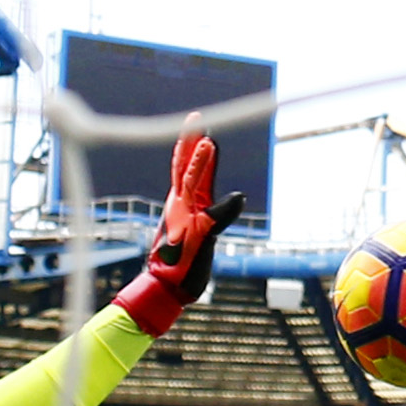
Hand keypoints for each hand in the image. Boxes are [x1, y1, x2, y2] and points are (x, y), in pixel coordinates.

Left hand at [109, 130, 246, 338]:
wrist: (167, 287)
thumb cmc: (181, 267)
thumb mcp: (202, 242)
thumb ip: (218, 217)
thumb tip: (238, 196)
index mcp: (180, 205)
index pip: (191, 173)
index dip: (199, 155)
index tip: (208, 137)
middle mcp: (180, 202)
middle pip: (185, 164)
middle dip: (191, 141)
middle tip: (196, 118)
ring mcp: (183, 209)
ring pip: (188, 174)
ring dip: (193, 153)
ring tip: (200, 135)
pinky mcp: (189, 219)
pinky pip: (194, 191)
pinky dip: (198, 175)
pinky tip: (200, 169)